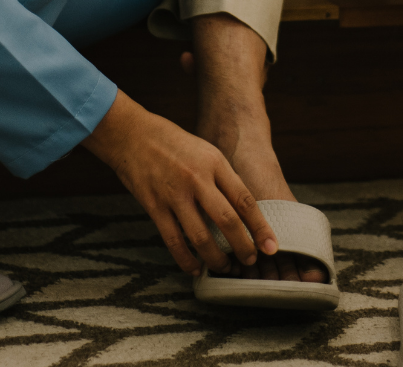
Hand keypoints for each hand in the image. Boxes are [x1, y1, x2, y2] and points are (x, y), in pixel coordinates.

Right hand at [81, 91, 278, 275]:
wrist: (131, 134)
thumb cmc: (172, 143)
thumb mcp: (205, 151)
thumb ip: (222, 178)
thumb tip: (242, 211)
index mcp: (214, 162)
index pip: (244, 200)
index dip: (260, 227)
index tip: (271, 246)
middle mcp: (197, 178)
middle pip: (227, 220)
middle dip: (243, 247)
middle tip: (250, 262)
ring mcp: (174, 193)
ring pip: (201, 236)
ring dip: (216, 258)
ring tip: (225, 267)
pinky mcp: (154, 206)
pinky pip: (174, 241)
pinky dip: (186, 259)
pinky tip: (195, 268)